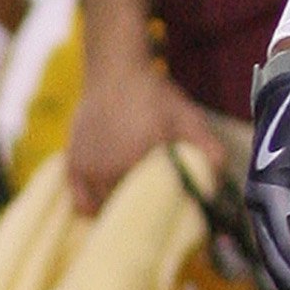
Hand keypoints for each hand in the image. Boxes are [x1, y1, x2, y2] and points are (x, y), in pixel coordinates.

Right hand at [65, 58, 222, 218]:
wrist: (116, 72)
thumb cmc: (156, 98)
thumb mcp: (190, 120)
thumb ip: (210, 152)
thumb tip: (217, 186)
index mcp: (136, 161)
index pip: (152, 210)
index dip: (165, 217)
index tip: (175, 214)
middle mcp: (107, 169)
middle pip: (127, 214)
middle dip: (143, 216)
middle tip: (156, 209)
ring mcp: (87, 168)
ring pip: (104, 210)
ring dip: (119, 211)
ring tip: (134, 202)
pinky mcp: (73, 165)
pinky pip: (81, 204)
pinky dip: (94, 207)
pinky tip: (109, 199)